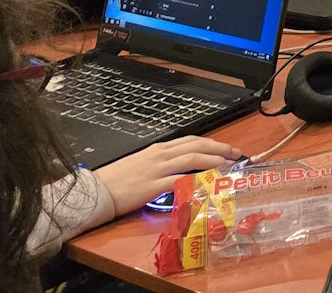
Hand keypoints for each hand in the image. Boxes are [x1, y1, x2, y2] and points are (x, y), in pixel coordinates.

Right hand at [95, 136, 242, 214]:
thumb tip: (180, 167)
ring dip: (214, 160)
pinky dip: (196, 180)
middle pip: (196, 145)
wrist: (95, 191)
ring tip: (229, 164)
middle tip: (236, 153)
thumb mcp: (141, 164)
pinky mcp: (152, 186)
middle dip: (219, 148)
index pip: (191, 140)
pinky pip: (179, 180)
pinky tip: (208, 182)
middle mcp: (160, 155)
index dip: (212, 143)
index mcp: (158, 149)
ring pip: (192, 158)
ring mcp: (157, 169)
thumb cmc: (116, 180)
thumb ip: (161, 164)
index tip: (227, 148)